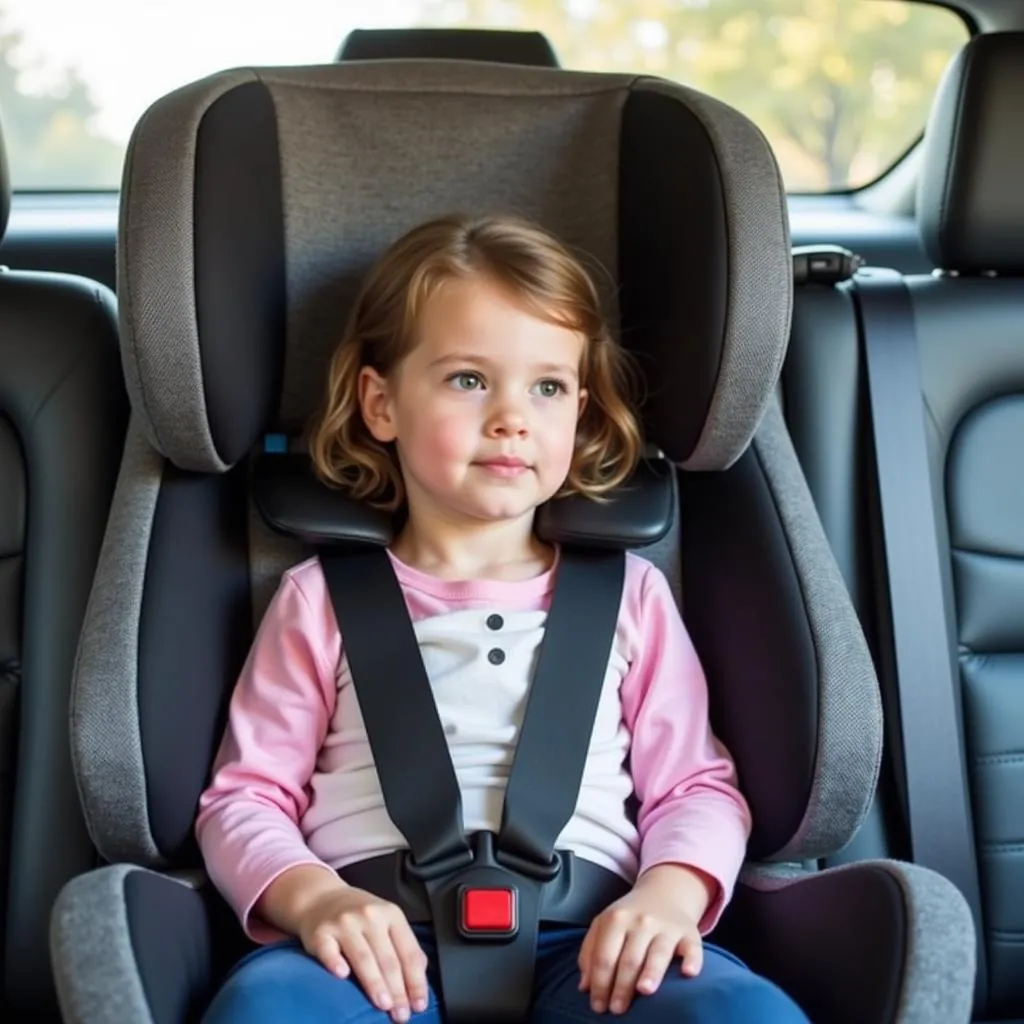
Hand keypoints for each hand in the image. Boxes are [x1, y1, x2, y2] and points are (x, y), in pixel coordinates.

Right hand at [297, 884, 428, 1022]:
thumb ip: (403, 944)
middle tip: (402, 1014)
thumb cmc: (359, 915)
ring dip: (375, 983)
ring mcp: (345, 923)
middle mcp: (370, 916)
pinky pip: (329, 951)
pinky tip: (342, 976)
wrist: (322, 898)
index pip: (409, 952)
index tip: (419, 1005)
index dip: (416, 981)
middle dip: (398, 990)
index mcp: (391, 915)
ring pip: (363, 957)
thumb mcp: (387, 920)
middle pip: (388, 958)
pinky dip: (336, 963)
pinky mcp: (321, 933)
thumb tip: (420, 978)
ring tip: (384, 1005)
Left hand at [578, 865, 713, 1013]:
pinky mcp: (689, 933)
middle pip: (630, 959)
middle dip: (622, 986)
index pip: (605, 956)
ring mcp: (667, 927)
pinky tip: (688, 973)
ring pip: (658, 952)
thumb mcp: (604, 925)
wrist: (663, 894)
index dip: (600, 983)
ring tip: (644, 991)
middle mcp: (641, 921)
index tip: (598, 1006)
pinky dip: (692, 960)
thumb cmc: (628, 918)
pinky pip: (692, 947)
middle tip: (617, 1010)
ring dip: (651, 972)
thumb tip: (584, 987)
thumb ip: (591, 952)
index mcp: (616, 919)